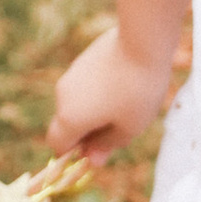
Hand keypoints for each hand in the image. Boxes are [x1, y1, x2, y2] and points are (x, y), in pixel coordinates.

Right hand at [47, 26, 170, 164]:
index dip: (74, 153)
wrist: (142, 41)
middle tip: (121, 127)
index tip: (99, 149)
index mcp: (69, 118)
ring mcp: (71, 74)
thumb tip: (92, 160)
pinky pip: (85, 85)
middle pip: (67, 124)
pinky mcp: (83, 59)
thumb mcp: (130, 128)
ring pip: (77, 103)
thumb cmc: (138, 90)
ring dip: (95, 110)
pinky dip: (99, 91)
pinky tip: (125, 84)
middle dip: (89, 131)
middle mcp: (63, 96)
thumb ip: (107, 146)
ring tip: (128, 102)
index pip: (57, 145)